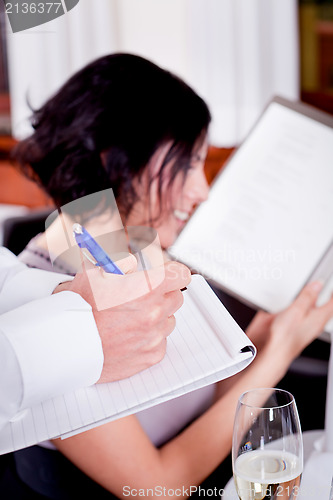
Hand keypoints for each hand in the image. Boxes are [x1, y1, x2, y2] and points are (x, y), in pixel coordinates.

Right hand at [54, 258, 190, 382]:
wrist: (67, 343)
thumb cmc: (79, 307)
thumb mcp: (97, 271)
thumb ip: (123, 264)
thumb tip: (135, 262)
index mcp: (148, 287)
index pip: (181, 274)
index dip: (173, 273)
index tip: (168, 275)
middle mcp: (156, 311)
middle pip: (176, 297)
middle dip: (162, 295)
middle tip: (141, 297)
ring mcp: (155, 335)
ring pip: (169, 321)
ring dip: (156, 317)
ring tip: (131, 318)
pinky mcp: (152, 355)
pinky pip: (160, 342)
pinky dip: (149, 338)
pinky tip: (128, 336)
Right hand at [264, 281, 332, 361]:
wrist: (277, 351)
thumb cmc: (286, 334)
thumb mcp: (296, 309)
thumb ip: (307, 296)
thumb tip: (317, 285)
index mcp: (319, 317)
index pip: (332, 302)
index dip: (332, 292)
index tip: (330, 285)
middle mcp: (318, 324)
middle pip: (329, 310)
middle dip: (329, 299)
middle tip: (327, 291)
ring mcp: (311, 329)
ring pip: (320, 315)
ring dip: (321, 306)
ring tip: (319, 297)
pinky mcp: (303, 332)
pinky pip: (312, 320)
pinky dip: (311, 312)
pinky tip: (305, 310)